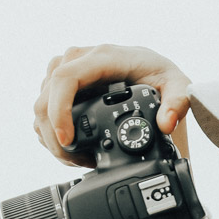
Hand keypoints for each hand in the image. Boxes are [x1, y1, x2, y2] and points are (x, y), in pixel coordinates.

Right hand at [33, 45, 191, 161]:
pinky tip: (69, 147)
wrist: (153, 72)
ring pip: (40, 102)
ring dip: (50, 135)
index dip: (59, 111)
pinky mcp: (62, 84)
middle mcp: (81, 59)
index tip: (67, 140)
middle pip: (46, 95)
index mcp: (104, 57)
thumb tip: (166, 123)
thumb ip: (177, 104)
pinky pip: (44, 106)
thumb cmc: (161, 76)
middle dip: (53, 134)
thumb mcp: (178, 86)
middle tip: (75, 160)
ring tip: (77, 157)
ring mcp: (68, 70)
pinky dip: (51, 130)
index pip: (65, 78)